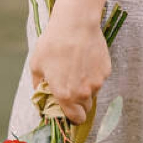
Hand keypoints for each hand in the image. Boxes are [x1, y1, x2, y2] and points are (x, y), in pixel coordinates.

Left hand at [29, 0, 111, 124]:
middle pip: (85, 108)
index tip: (69, 113)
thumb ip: (39, 86)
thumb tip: (42, 96)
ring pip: (92, 93)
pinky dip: (92, 75)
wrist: (75, 24)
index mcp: (65, 96)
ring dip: (85, 88)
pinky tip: (84, 61)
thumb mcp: (37, 66)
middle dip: (78, 103)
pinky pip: (99, 79)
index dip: (72, 118)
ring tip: (75, 70)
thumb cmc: (52, 44)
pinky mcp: (105, 71)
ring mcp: (97, 82)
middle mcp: (83, 93)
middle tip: (69, 89)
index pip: (76, 119)